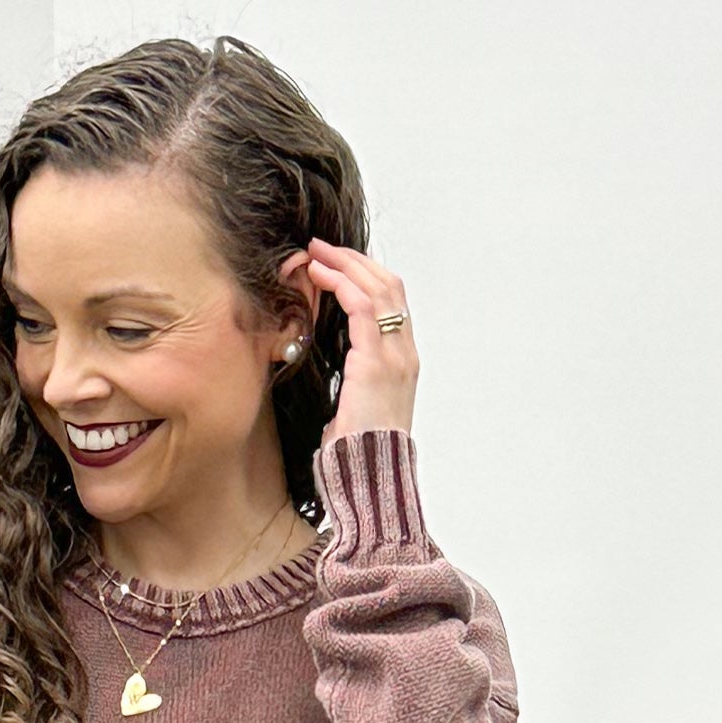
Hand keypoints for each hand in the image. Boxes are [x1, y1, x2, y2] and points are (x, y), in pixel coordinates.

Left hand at [287, 239, 418, 444]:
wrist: (369, 475)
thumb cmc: (359, 448)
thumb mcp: (359, 405)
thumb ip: (356, 377)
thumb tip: (339, 367)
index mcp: (404, 360)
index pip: (394, 301)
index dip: (366, 275)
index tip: (336, 264)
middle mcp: (405, 352)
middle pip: (389, 285)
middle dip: (354, 260)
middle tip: (322, 247)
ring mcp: (395, 355)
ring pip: (378, 288)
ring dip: (345, 264)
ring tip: (316, 253)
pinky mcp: (375, 361)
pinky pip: (362, 307)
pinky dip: (340, 284)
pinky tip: (319, 275)